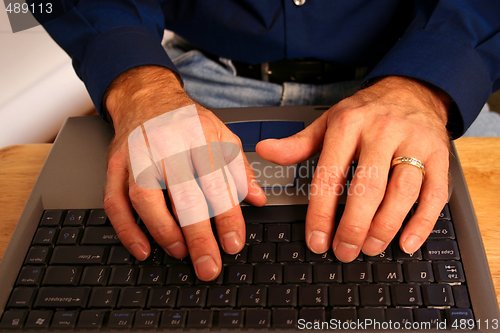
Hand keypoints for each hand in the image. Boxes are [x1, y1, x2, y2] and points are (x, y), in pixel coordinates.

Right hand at [104, 66, 265, 279]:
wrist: (147, 98)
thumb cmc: (187, 122)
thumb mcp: (222, 135)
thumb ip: (240, 168)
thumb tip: (258, 199)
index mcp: (200, 137)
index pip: (217, 182)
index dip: (227, 216)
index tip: (233, 244)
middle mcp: (168, 145)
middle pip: (183, 194)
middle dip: (198, 235)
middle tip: (209, 265)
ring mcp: (137, 154)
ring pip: (145, 198)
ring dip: (163, 231)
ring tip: (181, 254)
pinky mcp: (115, 165)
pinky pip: (114, 201)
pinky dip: (126, 229)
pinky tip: (143, 249)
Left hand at [257, 76, 450, 260]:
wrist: (410, 90)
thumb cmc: (364, 113)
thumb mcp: (328, 122)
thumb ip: (298, 143)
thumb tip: (264, 150)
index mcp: (348, 125)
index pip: (329, 176)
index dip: (321, 213)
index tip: (317, 240)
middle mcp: (382, 132)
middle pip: (368, 187)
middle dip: (354, 226)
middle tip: (344, 251)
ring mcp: (414, 143)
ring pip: (403, 191)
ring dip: (386, 226)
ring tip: (370, 248)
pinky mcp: (439, 155)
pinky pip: (435, 193)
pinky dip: (422, 222)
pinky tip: (406, 242)